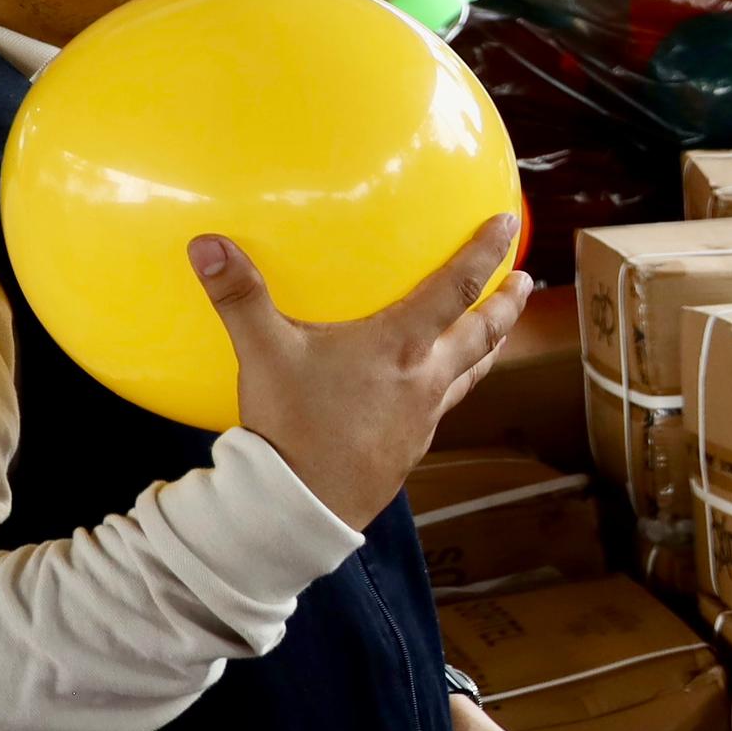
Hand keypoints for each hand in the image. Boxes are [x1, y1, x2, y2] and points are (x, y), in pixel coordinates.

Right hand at [195, 216, 525, 526]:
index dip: (485, 252)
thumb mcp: (262, 355)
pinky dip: (454, 383)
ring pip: (472, 370)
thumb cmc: (289, 428)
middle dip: (507, 303)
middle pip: (483, 333)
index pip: (457, 288)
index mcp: (400, 346)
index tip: (508, 223)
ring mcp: (423, 415)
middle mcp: (425, 377)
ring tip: (500, 328)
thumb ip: (239, 296)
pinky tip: (436, 386)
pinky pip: (444, 403)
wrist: (303, 507)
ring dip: (490, 344)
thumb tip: (207, 243)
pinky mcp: (410, 445)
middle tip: (525, 280)